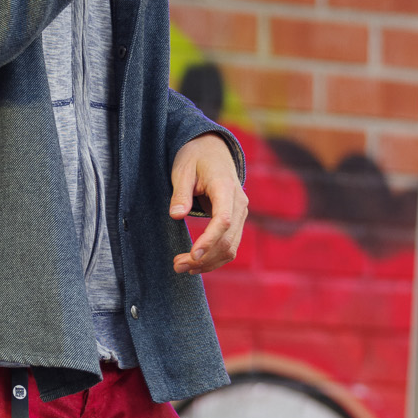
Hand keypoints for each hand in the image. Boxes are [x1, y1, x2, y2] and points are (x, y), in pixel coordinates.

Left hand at [170, 133, 247, 274]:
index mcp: (226, 187)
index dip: (209, 240)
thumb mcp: (182, 170)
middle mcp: (239, 203)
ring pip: (231, 248)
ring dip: (209, 262)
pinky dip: (214, 258)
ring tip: (182, 267)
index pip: (223, 220)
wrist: (213, 150)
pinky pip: (230, 245)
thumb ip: (181, 193)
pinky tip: (196, 263)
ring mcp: (240, 213)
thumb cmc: (195, 158)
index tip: (193, 255)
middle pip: (227, 240)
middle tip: (176, 266)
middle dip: (203, 258)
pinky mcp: (236, 221)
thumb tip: (177, 215)